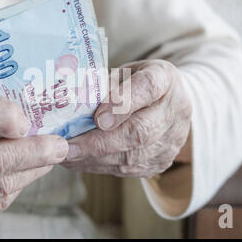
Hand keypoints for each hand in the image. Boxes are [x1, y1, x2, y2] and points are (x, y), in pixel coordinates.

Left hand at [62, 59, 190, 177]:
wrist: (170, 101)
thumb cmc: (136, 82)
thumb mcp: (122, 72)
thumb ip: (104, 85)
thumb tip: (69, 105)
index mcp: (164, 78)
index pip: (148, 88)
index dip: (122, 103)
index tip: (97, 117)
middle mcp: (174, 109)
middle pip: (140, 131)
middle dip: (100, 142)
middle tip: (68, 147)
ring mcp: (172, 139)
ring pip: (133, 156)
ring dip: (95, 158)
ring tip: (66, 156)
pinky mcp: (162, 161)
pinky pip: (129, 169)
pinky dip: (99, 166)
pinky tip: (78, 162)